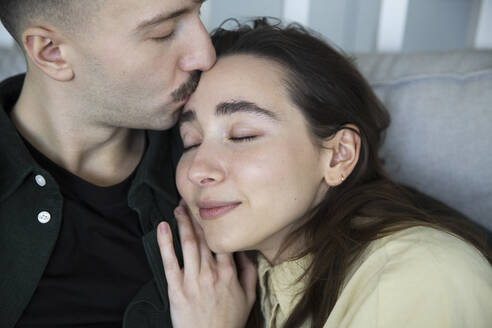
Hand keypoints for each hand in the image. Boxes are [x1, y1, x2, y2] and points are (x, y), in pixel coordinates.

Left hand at [157, 202, 256, 327]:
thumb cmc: (230, 321)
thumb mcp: (249, 297)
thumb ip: (250, 272)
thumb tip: (246, 251)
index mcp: (229, 272)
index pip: (221, 240)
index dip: (214, 222)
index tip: (210, 209)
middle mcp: (211, 272)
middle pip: (203, 238)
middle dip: (196, 217)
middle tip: (189, 201)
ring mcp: (192, 280)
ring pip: (188, 244)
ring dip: (182, 223)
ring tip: (178, 208)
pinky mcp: (176, 289)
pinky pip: (170, 262)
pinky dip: (165, 243)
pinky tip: (162, 227)